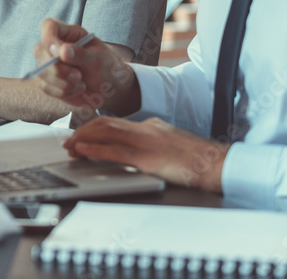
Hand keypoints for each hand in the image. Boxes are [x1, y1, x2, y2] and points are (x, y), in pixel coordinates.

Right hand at [33, 19, 139, 115]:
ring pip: (42, 71)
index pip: (49, 26)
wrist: (109, 89)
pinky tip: (76, 90)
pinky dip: (63, 91)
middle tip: (78, 76)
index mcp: (67, 34)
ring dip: (63, 82)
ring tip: (82, 84)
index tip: (59, 53)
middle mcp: (54, 47)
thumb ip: (81, 54)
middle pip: (40, 50)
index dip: (49, 38)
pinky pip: (46, 87)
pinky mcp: (48, 81)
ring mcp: (48, 64)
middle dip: (58, 68)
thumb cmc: (105, 67)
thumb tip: (61, 51)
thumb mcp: (99, 58)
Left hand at [64, 116, 227, 192]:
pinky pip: (115, 152)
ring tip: (69, 146)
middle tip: (68, 140)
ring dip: (83, 139)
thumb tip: (140, 145)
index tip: (81, 134)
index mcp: (151, 125)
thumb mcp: (173, 143)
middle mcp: (146, 129)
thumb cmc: (199, 159)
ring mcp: (146, 142)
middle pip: (106, 124)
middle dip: (83, 131)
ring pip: (106, 134)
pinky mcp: (148, 159)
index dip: (93, 127)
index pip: (115, 122)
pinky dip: (95, 150)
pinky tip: (83, 151)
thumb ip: (155, 140)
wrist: (218, 164)